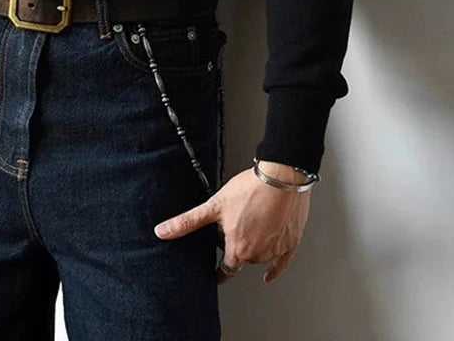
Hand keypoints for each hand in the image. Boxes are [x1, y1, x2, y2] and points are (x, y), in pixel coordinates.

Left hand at [152, 161, 312, 284]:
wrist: (281, 177)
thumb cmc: (251, 189)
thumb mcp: (214, 206)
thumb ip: (187, 222)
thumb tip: (162, 232)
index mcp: (238, 248)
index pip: (226, 269)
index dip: (219, 272)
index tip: (216, 276)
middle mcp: (258, 254)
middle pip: (243, 258)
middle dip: (237, 249)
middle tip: (234, 232)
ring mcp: (276, 250)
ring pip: (261, 257)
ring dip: (254, 248)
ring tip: (250, 224)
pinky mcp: (291, 243)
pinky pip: (282, 263)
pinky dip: (275, 268)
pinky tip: (269, 275)